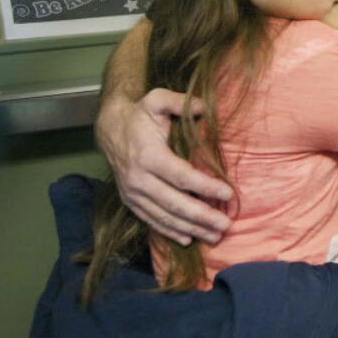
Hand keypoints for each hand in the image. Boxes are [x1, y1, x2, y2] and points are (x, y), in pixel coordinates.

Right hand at [95, 88, 232, 245]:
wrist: (109, 128)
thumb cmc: (140, 114)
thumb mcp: (157, 99)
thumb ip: (179, 102)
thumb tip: (205, 108)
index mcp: (149, 156)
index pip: (182, 176)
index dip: (205, 187)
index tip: (228, 194)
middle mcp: (139, 179)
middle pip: (174, 203)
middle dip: (201, 216)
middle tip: (226, 225)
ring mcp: (133, 193)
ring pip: (164, 216)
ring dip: (190, 228)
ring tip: (214, 236)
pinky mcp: (130, 201)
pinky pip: (151, 220)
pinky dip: (169, 231)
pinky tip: (188, 238)